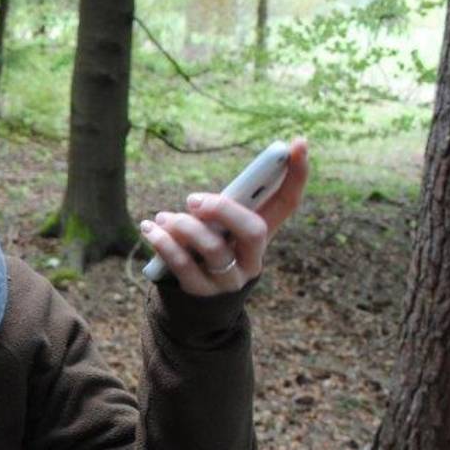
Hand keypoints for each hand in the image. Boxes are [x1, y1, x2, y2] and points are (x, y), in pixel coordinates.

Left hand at [140, 137, 309, 296]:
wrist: (193, 307)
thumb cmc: (204, 256)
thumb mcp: (218, 233)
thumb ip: (218, 214)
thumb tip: (198, 203)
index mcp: (259, 236)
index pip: (287, 203)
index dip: (297, 175)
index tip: (299, 142)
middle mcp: (251, 260)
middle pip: (254, 230)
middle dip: (224, 209)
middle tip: (192, 199)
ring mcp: (228, 280)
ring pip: (214, 248)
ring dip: (185, 227)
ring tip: (163, 217)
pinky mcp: (201, 293)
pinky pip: (183, 265)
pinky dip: (163, 243)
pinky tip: (150, 229)